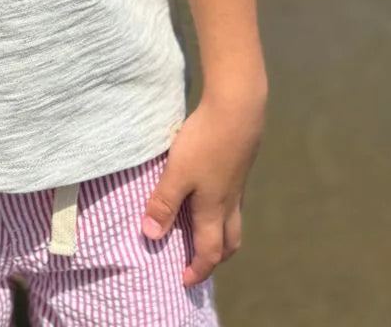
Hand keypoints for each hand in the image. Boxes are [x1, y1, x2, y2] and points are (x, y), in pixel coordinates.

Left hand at [140, 88, 265, 287]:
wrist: (237, 110)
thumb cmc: (205, 143)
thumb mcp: (178, 173)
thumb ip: (164, 202)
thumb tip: (151, 236)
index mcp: (214, 209)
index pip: (209, 251)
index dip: (198, 270)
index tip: (184, 281)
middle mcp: (230, 202)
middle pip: (230, 241)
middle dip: (216, 257)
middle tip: (199, 262)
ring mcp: (237, 183)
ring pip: (234, 220)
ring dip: (221, 233)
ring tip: (203, 231)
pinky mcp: (239, 165)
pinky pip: (233, 199)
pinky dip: (222, 209)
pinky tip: (209, 192)